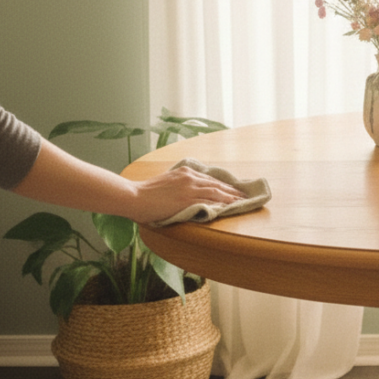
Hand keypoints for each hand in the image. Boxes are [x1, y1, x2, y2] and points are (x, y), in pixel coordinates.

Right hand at [130, 166, 245, 224]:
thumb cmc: (146, 194)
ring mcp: (189, 187)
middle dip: (232, 190)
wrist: (133, 196)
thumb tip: (188, 194)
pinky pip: (208, 200)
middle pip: (217, 184)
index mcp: (184, 172)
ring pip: (216, 191)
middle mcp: (189, 177)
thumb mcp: (166, 183)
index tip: (232, 189)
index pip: (209, 179)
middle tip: (244, 195)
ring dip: (231, 197)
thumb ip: (179, 186)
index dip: (223, 185)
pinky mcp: (187, 198)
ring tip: (242, 201)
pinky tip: (230, 206)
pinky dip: (221, 203)